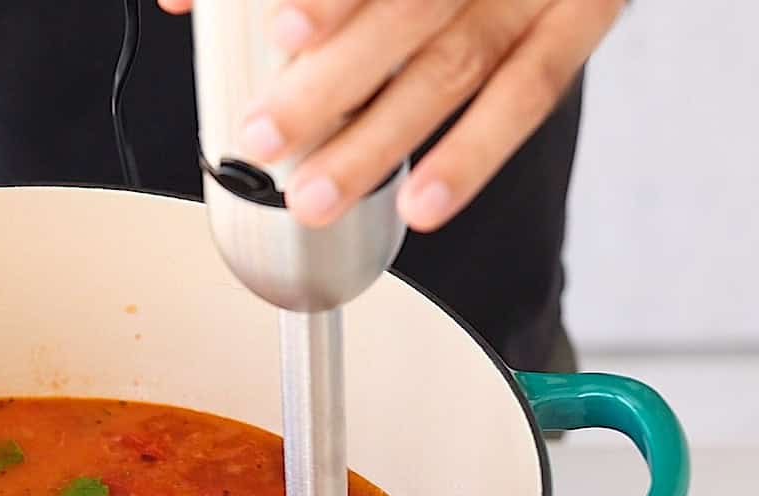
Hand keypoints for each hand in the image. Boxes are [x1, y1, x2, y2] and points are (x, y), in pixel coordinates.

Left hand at [158, 0, 623, 231]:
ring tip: (318, 195)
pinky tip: (421, 204)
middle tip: (265, 139)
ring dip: (378, 142)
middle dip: (327, 88)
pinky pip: (528, 95)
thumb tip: (184, 2)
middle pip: (404, 16)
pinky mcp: (582, 18)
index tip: (278, 36)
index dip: (329, 2)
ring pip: (450, 69)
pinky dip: (472, 156)